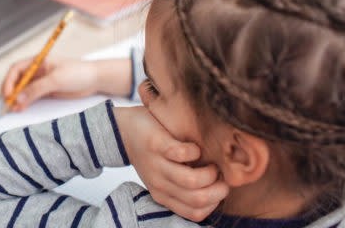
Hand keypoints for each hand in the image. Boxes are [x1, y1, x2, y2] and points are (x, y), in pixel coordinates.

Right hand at [2, 58, 99, 111]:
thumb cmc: (78, 73)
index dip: (9, 81)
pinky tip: (22, 108)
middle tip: (9, 104)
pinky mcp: (46, 91)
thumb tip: (19, 97)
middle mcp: (37, 71)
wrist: (94, 80)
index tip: (8, 93)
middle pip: (17, 80)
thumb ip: (36, 88)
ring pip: (23, 90)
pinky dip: (25, 102)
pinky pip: (31, 96)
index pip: (16, 69)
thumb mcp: (56, 79)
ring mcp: (41, 81)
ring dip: (17, 99)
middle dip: (11, 91)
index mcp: (38, 62)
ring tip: (15, 109)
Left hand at [114, 106, 228, 221]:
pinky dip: (194, 151)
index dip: (215, 202)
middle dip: (219, 190)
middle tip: (220, 176)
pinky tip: (194, 148)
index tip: (219, 187)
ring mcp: (157, 165)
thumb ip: (184, 187)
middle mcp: (160, 184)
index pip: (196, 214)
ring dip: (210, 173)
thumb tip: (218, 189)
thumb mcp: (165, 177)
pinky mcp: (156, 145)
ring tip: (211, 163)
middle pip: (198, 200)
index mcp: (164, 195)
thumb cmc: (153, 154)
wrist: (124, 131)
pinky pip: (181, 154)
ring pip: (191, 181)